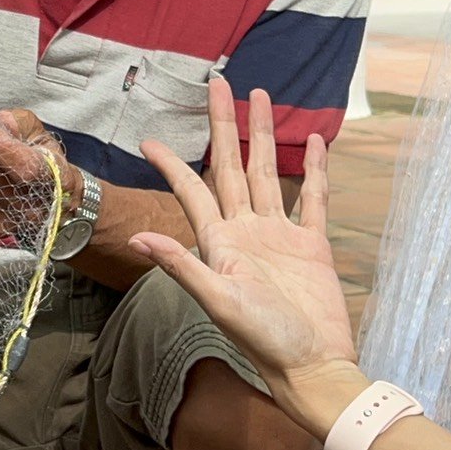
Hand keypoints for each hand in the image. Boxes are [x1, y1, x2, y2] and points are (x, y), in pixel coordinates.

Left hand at [132, 78, 359, 397]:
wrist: (313, 365)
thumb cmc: (264, 340)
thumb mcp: (218, 301)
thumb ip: (181, 266)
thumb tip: (136, 238)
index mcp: (220, 243)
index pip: (192, 192)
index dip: (172, 165)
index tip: (149, 140)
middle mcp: (247, 232)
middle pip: (233, 167)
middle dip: (224, 125)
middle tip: (218, 84)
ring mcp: (280, 236)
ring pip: (270, 173)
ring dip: (264, 136)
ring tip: (261, 97)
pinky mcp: (313, 245)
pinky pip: (313, 199)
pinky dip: (314, 170)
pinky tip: (313, 142)